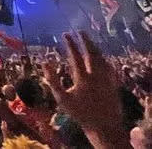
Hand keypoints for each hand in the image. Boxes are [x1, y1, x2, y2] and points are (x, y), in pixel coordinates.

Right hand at [42, 32, 129, 148]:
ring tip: (89, 40)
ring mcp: (106, 79)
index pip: (75, 56)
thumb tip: (45, 63)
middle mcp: (96, 76)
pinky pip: (109, 67)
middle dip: (86, 41)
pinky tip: (101, 57)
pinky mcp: (113, 83)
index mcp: (82, 78)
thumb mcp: (62, 98)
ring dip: (95, 48)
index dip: (70, 44)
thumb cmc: (79, 113)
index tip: (65, 34)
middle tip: (80, 31)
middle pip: (91, 53)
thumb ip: (52, 80)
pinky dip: (103, 59)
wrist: (103, 125)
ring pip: (102, 59)